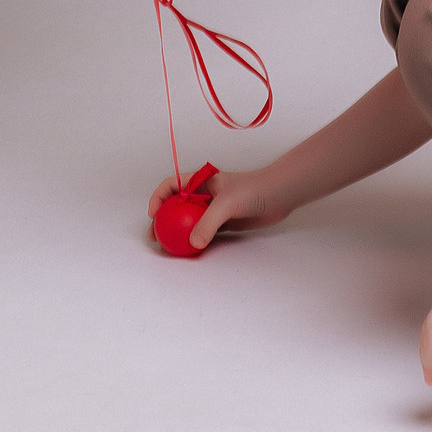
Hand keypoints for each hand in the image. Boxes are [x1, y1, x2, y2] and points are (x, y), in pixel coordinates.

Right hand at [145, 164, 293, 251]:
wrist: (279, 195)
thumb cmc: (254, 189)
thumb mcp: (227, 203)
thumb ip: (208, 222)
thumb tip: (193, 243)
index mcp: (201, 180)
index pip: (172, 184)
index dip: (158, 197)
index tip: (153, 215)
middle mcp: (204, 193)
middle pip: (177, 205)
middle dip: (163, 220)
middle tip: (156, 237)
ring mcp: (214, 209)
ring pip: (189, 221)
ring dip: (178, 232)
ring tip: (169, 247)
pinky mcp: (223, 222)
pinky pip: (203, 232)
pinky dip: (194, 240)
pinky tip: (190, 250)